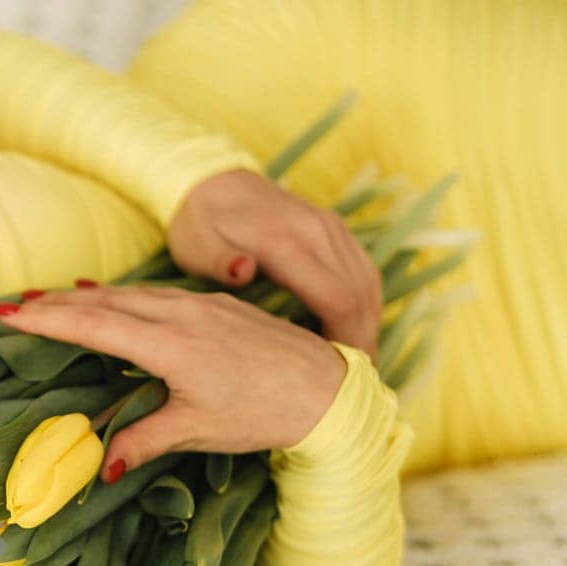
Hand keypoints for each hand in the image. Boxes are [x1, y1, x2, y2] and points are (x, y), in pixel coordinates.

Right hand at [0, 286, 346, 474]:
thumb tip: (101, 467)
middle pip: (106, 302)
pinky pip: (159, 292)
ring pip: (133, 293)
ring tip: (54, 297)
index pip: (95, 326)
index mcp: (171, 346)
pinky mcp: (219, 304)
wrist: (329, 389)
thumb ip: (144, 441)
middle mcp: (182, 315)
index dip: (49, 320)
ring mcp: (202, 305)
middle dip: (58, 302)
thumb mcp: (198, 432)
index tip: (11, 314)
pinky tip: (115, 297)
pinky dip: (126, 295)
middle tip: (17, 302)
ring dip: (89, 296)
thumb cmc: (263, 414)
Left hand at [168, 168, 382, 359]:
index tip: (339, 379)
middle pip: (361, 296)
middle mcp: (318, 230)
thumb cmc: (198, 225)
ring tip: (358, 365)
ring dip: (370, 324)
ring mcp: (331, 226)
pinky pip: (363, 270)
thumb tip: (244, 271)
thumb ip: (219, 262)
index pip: (337, 300)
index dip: (345, 342)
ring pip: (369, 283)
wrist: (212, 180)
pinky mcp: (335, 227)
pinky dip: (366, 304)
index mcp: (285, 241)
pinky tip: (355, 331)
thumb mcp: (195, 247)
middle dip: (363, 341)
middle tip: (356, 384)